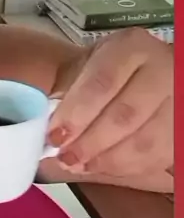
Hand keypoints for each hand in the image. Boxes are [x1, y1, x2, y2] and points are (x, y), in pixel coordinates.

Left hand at [48, 28, 173, 178]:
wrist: (153, 75)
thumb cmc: (113, 71)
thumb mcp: (88, 65)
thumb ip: (67, 90)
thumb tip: (46, 126)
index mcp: (131, 48)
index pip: (102, 83)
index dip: (76, 114)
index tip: (55, 136)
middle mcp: (162, 70)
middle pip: (124, 115)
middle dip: (89, 143)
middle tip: (66, 157)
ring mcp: (178, 101)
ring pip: (144, 142)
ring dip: (107, 160)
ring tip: (81, 165)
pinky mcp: (180, 130)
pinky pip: (155, 158)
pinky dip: (125, 168)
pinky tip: (103, 166)